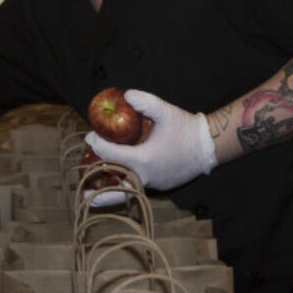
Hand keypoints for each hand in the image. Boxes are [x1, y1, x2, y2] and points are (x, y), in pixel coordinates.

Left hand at [85, 90, 214, 191]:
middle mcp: (146, 176)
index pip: (111, 155)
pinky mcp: (162, 185)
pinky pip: (140, 186)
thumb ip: (146, 102)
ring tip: (94, 196)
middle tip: (83, 188)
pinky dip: (128, 184)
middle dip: (98, 187)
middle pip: (115, 186)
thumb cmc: (187, 129)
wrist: (210, 147)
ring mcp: (154, 183)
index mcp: (143, 159)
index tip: (90, 136)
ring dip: (112, 189)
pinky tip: (121, 179)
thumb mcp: (166, 111)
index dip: (97, 145)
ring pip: (128, 188)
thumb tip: (126, 95)